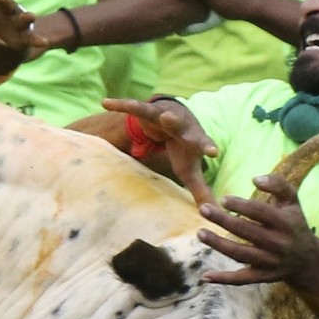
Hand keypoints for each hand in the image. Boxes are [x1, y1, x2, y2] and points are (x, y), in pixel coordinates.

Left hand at [0, 0, 39, 63]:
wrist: (5, 32)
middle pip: (3, 2)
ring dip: (26, 17)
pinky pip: (31, 39)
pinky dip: (38, 40)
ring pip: (21, 18)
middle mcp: (4, 8)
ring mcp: (15, 21)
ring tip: (32, 15)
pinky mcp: (23, 37)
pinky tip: (44, 42)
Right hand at [102, 96, 219, 204]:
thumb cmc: (184, 148)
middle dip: (174, 123)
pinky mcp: (147, 111)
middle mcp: (180, 124)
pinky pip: (133, 107)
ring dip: (152, 112)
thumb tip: (214, 215)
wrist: (174, 118)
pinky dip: (120, 105)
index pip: (202, 143)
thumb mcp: (190, 171)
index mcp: (193, 139)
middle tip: (170, 120)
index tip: (213, 151)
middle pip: (179, 125)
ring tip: (154, 114)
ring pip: (157, 113)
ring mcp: (163, 115)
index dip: (207, 146)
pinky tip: (105, 102)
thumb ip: (202, 192)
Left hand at [196, 172, 318, 284]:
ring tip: (200, 233)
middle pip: (247, 232)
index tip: (223, 199)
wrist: (307, 260)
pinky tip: (204, 276)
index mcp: (286, 223)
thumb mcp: (292, 202)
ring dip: (218, 245)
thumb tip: (255, 178)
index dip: (241, 205)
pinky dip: (223, 279)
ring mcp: (270, 262)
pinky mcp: (262, 277)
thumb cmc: (294, 223)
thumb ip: (278, 184)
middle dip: (223, 221)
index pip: (260, 212)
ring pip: (241, 254)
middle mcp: (278, 244)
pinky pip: (241, 279)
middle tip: (203, 209)